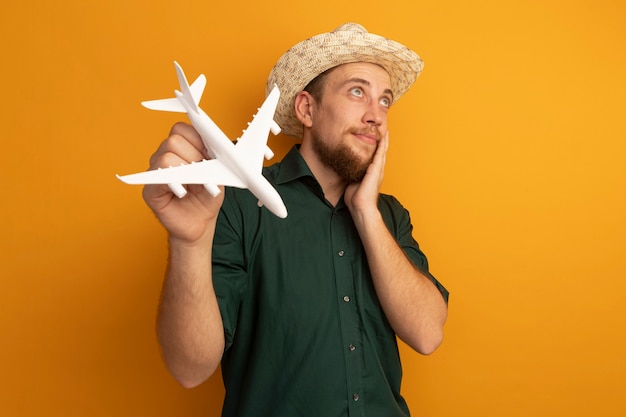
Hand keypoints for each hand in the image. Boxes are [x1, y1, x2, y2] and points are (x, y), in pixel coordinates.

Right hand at [142, 122, 224, 243]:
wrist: (200, 223)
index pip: (181, 129)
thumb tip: (214, 148)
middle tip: (203, 174)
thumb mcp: (218, 175)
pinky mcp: (150, 190)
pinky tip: (184, 192)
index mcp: (181, 149)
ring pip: (166, 157)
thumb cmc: (207, 198)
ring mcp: (154, 172)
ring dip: (187, 172)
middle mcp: (164, 156)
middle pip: (174, 141)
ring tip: (196, 187)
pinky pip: (158, 178)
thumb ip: (214, 159)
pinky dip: (176, 183)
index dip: (197, 138)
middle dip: (194, 156)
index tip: (210, 154)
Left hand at [344, 131, 388, 218]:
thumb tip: (347, 170)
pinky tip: (383, 138)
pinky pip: (380, 155)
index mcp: (372, 174)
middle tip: (385, 132)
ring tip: (386, 132)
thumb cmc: (356, 199)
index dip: (377, 149)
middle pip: (381, 153)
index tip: (377, 140)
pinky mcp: (376, 170)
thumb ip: (353, 175)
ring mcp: (378, 171)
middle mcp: (377, 171)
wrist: (361, 207)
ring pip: (382, 152)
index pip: (376, 158)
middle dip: (383, 143)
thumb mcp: (353, 183)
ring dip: (384, 142)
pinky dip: (382, 146)